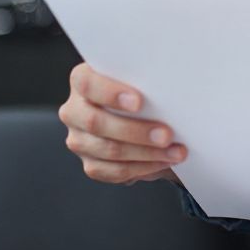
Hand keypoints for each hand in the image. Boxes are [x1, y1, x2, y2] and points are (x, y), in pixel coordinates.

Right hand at [58, 63, 187, 184]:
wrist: (140, 112)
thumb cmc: (142, 88)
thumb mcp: (139, 78)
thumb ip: (143, 79)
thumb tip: (169, 87)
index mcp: (81, 80)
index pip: (87, 84)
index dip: (111, 94)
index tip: (139, 102)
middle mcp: (74, 110)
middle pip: (96, 122)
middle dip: (136, 131)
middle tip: (167, 135)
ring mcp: (79, 140)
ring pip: (109, 150)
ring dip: (147, 153)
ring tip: (175, 151)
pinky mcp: (91, 164)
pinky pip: (115, 171)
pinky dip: (144, 167)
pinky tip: (164, 161)